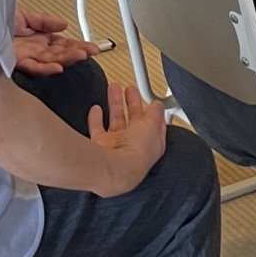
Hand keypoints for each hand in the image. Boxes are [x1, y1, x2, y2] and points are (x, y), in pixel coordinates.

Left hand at [12, 9, 96, 75]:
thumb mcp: (23, 16)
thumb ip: (44, 21)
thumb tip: (62, 24)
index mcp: (36, 40)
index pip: (61, 44)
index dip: (76, 45)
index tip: (90, 47)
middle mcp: (33, 50)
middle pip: (59, 54)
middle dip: (77, 52)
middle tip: (91, 52)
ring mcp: (26, 57)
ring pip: (51, 61)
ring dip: (67, 59)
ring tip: (81, 56)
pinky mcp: (16, 62)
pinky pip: (34, 67)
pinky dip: (47, 68)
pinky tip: (58, 67)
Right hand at [84, 80, 168, 195]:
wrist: (115, 168)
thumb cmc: (137, 152)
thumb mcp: (152, 126)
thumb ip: (156, 113)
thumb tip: (159, 105)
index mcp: (151, 143)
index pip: (154, 125)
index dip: (153, 111)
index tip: (151, 99)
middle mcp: (134, 145)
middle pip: (134, 120)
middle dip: (133, 103)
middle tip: (131, 89)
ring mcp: (116, 146)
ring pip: (116, 120)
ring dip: (115, 104)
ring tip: (114, 88)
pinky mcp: (100, 145)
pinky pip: (97, 128)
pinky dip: (96, 118)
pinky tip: (96, 108)